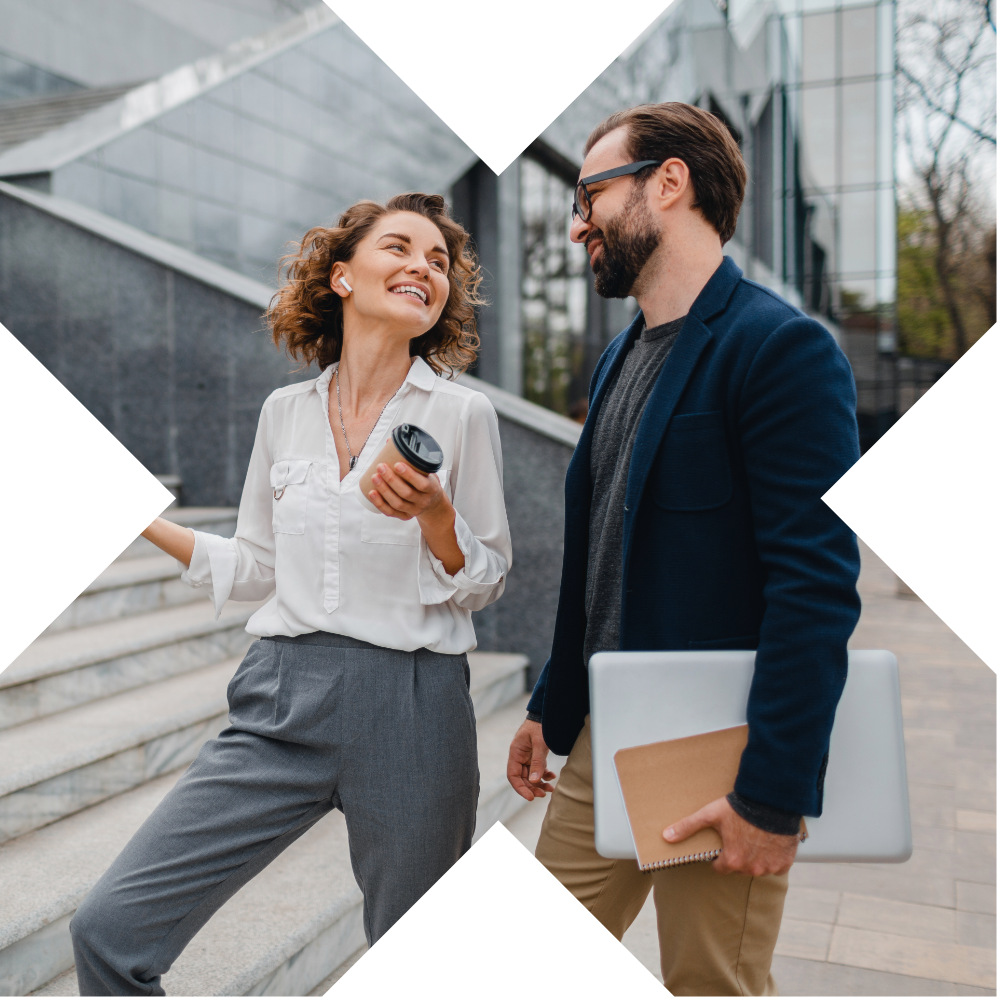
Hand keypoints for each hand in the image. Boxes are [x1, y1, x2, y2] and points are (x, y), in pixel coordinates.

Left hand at [369, 461, 464, 574]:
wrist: (433, 504)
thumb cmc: (427, 482)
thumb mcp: (427, 471)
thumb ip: (412, 458)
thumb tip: (391, 441)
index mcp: (432, 489)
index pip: (421, 484)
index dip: (409, 475)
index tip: (397, 464)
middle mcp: (423, 501)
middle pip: (406, 493)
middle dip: (391, 480)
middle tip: (380, 467)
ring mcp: (414, 510)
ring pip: (397, 503)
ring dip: (384, 490)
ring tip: (374, 476)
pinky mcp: (405, 516)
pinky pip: (390, 512)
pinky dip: (379, 503)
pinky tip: (372, 493)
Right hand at [507, 720, 555, 800]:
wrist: (545, 714)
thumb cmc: (540, 726)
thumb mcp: (539, 743)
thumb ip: (537, 762)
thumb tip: (535, 781)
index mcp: (515, 752)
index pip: (513, 775)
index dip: (520, 788)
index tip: (530, 797)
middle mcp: (519, 756)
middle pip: (522, 778)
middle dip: (532, 788)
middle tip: (544, 794)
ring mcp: (527, 756)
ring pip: (530, 776)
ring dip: (539, 784)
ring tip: (550, 789)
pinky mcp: (534, 755)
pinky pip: (537, 770)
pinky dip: (543, 775)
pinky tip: (552, 777)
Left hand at [663, 796, 798, 875]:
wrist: (771, 800)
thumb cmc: (739, 808)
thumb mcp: (710, 815)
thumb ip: (688, 827)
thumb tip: (666, 836)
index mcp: (732, 861)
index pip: (720, 868)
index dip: (719, 856)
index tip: (722, 843)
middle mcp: (751, 869)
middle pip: (739, 868)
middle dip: (737, 856)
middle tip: (738, 836)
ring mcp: (770, 867)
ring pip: (758, 867)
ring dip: (755, 857)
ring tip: (753, 836)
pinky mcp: (786, 862)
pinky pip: (776, 866)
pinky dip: (773, 857)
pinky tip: (769, 841)